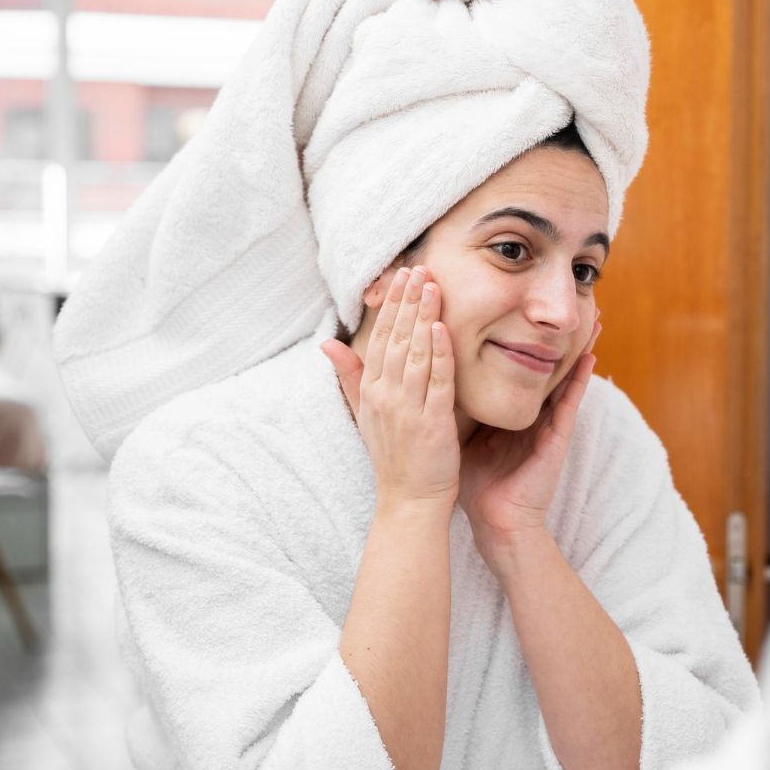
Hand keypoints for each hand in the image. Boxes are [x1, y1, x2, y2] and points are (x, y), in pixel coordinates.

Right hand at [321, 266, 459, 512]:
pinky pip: (436, 383)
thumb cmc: (393, 457)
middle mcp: (385, 397)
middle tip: (419, 268)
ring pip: (415, 354)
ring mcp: (407, 409)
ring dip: (423, 317)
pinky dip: (439, 355)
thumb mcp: (364, 413)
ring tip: (432, 286)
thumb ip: (349, 376)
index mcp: (371, 392)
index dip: (393, 305)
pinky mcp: (432, 423)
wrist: (409, 501)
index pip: (381, 338)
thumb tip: (326, 343)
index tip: (403, 276)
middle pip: (396, 339)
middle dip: (407, 301)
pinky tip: (443, 328)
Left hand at [459, 316, 601, 565]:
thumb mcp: (458, 433)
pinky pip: (572, 400)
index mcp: (506, 408)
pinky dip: (582, 378)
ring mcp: (548, 421)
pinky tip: (591, 355)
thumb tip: (422, 378)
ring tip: (591, 316)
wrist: (496, 521)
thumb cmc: (476, 483)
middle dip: (552, 333)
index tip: (516, 303)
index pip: (513, 364)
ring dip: (577, 346)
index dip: (516, 335)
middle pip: (542, 362)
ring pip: (563, 375)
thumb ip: (448, 406)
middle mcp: (531, 410)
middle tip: (562, 301)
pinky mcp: (559, 435)